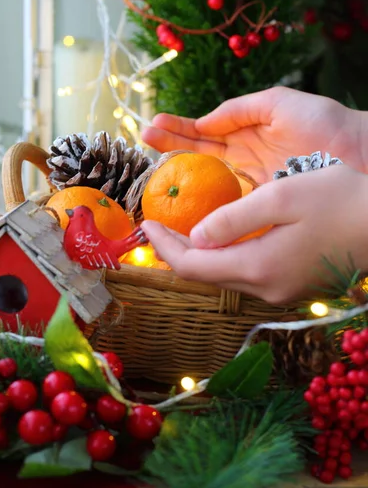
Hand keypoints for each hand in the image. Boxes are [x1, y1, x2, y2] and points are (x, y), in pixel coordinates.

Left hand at [141, 166, 367, 302]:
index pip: (192, 267)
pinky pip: (247, 273)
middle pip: (207, 275)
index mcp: (259, 267)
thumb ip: (233, 219)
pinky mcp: (295, 284)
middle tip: (161, 223)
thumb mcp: (281, 198)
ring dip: (201, 254)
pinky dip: (226, 255)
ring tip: (185, 227)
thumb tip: (196, 236)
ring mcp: (283, 290)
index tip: (148, 223)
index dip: (165, 246)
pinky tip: (223, 236)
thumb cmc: (340, 200)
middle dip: (178, 251)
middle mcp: (267, 288)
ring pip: (226, 275)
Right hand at [142, 87, 364, 182]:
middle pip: (199, 154)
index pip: (205, 133)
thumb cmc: (324, 123)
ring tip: (153, 157)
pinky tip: (182, 199)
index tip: (153, 125)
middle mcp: (243, 161)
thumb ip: (239, 109)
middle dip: (171, 144)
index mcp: (248, 134)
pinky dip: (203, 203)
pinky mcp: (260, 204)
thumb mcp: (278, 103)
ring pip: (207, 178)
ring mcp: (250, 184)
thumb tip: (204, 122)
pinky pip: (227, 204)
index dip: (180, 129)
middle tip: (143, 137)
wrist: (358, 153)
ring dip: (180, 169)